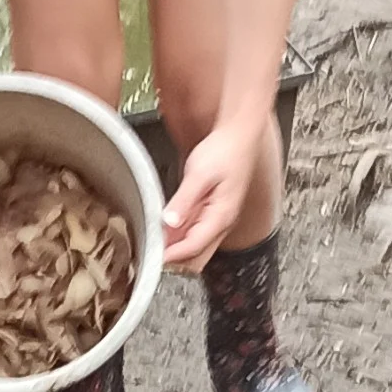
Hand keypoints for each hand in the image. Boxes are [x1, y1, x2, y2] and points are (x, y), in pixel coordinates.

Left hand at [161, 114, 270, 270]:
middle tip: (151, 250)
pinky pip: (197, 230)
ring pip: (196, 245)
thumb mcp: (200, 174)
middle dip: (175, 257)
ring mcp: (218, 217)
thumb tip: (169, 223)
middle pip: (196, 254)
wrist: (240, 135)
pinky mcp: (213, 210)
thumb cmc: (226, 150)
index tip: (153, 256)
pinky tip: (168, 226)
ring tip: (155, 238)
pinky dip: (181, 233)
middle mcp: (222, 222)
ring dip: (177, 245)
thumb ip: (184, 201)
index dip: (171, 255)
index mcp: (221, 216)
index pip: (194, 247)